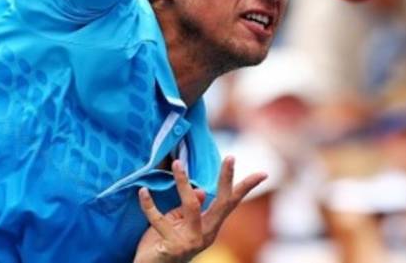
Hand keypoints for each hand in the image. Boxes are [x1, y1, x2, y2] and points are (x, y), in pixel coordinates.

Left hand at [133, 158, 266, 262]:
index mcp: (210, 227)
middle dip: (226, 180)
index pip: (230, 204)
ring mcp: (190, 243)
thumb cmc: (164, 242)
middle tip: (231, 157)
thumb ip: (190, 208)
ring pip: (190, 207)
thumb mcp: (179, 222)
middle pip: (221, 204)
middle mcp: (205, 235)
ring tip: (176, 163)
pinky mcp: (172, 248)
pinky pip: (159, 220)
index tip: (262, 173)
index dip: (245, 188)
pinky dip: (149, 205)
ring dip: (183, 183)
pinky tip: (143, 192)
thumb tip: (200, 190)